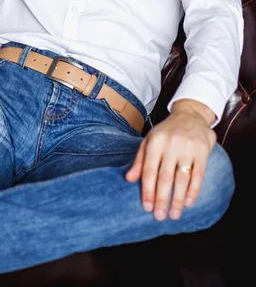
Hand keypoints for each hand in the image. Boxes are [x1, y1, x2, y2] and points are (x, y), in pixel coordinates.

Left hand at [126, 99, 216, 220]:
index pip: (149, 170)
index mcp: (155, 142)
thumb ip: (139, 160)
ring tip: (174, 215)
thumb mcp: (150, 140)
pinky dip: (194, 190)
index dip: (147, 190)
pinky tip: (189, 203)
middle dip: (162, 199)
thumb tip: (129, 179)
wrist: (191, 115)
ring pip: (182, 178)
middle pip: (165, 177)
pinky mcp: (202, 151)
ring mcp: (188, 148)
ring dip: (178, 199)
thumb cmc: (167, 131)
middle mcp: (171, 144)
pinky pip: (198, 175)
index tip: (146, 207)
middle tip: (159, 216)